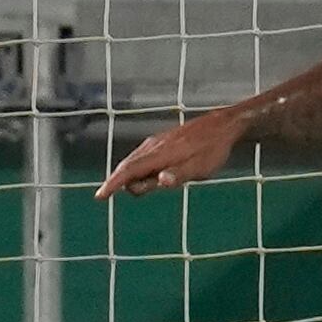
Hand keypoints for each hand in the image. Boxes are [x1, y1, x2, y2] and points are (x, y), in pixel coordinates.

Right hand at [96, 109, 246, 199]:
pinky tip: (147, 176)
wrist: (221, 125)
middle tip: (121, 193)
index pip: (130, 170)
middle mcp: (152, 146)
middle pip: (126, 166)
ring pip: (132, 161)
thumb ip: (180, 174)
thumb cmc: (212, 149)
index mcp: (160, 154)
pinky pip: (140, 158)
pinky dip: (137, 169)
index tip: (100, 196)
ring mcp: (155, 143)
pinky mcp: (160, 142)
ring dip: (130, 176)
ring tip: (143, 185)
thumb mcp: (200, 167)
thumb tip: (161, 181)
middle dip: (119, 182)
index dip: (113, 184)